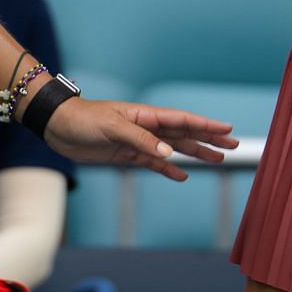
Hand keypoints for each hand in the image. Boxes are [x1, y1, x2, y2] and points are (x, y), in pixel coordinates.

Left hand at [34, 97, 236, 182]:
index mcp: (146, 116)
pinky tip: (182, 175)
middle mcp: (146, 128)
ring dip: (195, 153)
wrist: (58, 127)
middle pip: (184, 134)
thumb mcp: (113, 129)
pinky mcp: (126, 155)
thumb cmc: (84, 120)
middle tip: (233, 145)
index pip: (182, 120)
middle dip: (208, 139)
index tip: (228, 129)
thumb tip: (170, 154)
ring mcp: (138, 141)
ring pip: (173, 148)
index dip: (206, 124)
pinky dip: (169, 169)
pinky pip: (154, 163)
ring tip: (217, 160)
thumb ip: (142, 141)